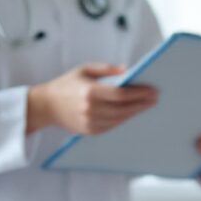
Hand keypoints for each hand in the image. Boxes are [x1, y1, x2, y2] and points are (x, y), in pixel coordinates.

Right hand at [26, 63, 157, 134]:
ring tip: (146, 104)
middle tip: (155, 98)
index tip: (152, 90)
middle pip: (123, 109)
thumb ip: (107, 69)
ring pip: (120, 119)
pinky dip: (124, 119)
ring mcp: (90, 122)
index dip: (139, 93)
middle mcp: (90, 109)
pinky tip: (132, 112)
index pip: (121, 95)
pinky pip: (112, 125)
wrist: (46, 105)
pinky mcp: (90, 131)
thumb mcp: (85, 69)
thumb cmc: (67, 84)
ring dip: (135, 112)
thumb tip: (128, 70)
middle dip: (142, 104)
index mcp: (90, 92)